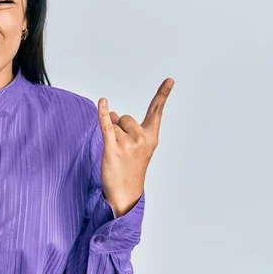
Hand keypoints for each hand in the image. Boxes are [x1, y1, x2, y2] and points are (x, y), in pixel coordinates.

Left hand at [98, 78, 173, 216]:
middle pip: (126, 118)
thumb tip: (113, 113)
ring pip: (114, 124)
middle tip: (122, 149)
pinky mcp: (113, 148)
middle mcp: (142, 138)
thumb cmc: (130, 169)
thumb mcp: (136, 148)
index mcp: (151, 138)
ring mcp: (128, 143)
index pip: (157, 111)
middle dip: (120, 127)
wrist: (125, 194)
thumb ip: (127, 128)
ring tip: (115, 153)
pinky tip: (102, 102)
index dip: (163, 94)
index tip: (170, 80)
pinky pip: (106, 125)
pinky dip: (103, 113)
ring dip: (111, 133)